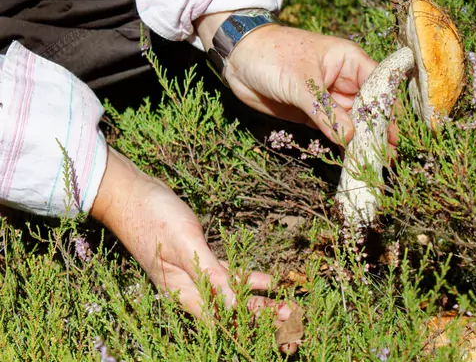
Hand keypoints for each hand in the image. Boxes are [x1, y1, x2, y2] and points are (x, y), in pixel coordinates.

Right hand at [91, 146, 299, 353]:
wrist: (131, 193)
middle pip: (232, 312)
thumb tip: (236, 305)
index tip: (281, 331)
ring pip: (233, 294)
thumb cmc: (153, 216)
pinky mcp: (198, 258)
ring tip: (290, 306)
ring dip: (261, 300)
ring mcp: (194, 275)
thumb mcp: (185, 244)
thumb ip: (211, 274)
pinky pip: (228, 275)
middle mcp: (189, 290)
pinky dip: (249, 279)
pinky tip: (271, 280)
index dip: (253, 328)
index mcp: (182, 294)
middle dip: (263, 318)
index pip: (225, 321)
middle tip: (295, 323)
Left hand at [196, 13, 397, 147]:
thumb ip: (325, 111)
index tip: (394, 135)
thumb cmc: (272, 56)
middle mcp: (343, 80)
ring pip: (352, 123)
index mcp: (348, 61)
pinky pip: (333, 131)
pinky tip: (350, 161)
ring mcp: (328, 98)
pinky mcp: (313, 114)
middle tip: (387, 157)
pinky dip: (341, 145)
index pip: (377, 85)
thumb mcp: (300, 82)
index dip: (387, 109)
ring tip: (373, 165)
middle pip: (368, 109)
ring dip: (361, 142)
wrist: (238, 59)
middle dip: (377, 131)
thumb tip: (350, 137)